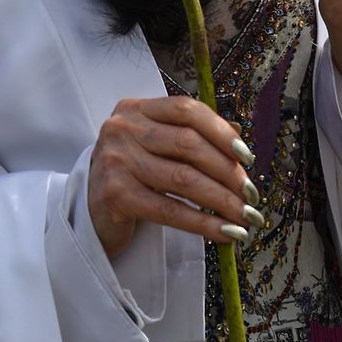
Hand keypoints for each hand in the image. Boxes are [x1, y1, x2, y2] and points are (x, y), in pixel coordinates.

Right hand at [88, 96, 262, 259]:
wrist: (90, 211)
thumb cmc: (132, 174)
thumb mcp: (157, 146)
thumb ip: (191, 135)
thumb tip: (238, 135)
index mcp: (136, 108)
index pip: (187, 110)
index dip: (221, 131)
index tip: (247, 157)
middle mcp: (123, 128)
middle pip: (188, 143)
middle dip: (227, 170)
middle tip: (251, 194)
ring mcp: (116, 160)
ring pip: (183, 179)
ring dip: (222, 200)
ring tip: (246, 216)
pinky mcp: (115, 195)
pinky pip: (170, 210)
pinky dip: (203, 223)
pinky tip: (225, 232)